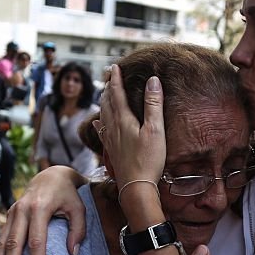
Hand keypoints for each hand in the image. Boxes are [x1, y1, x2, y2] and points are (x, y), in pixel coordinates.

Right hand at [0, 166, 87, 254]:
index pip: (36, 241)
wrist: (51, 175)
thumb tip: (73, 253)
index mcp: (39, 207)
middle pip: (14, 243)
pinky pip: (1, 238)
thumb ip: (78, 230)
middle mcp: (22, 210)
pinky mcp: (8, 215)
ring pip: (3, 241)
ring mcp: (12, 212)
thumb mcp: (79, 208)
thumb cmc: (68, 194)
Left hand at [98, 65, 165, 185]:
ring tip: (105, 94)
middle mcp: (113, 128)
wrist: (136, 187)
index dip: (116, 79)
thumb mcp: (155, 130)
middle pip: (107, 102)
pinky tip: (98, 122)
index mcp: (123, 120)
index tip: (114, 67)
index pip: (117, 93)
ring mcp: (110, 140)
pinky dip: (100, 122)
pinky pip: (102, 131)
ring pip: (103, 115)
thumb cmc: (148, 160)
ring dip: (104, 102)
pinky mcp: (111, 151)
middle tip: (109, 76)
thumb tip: (153, 80)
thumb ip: (153, 104)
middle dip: (108, 88)